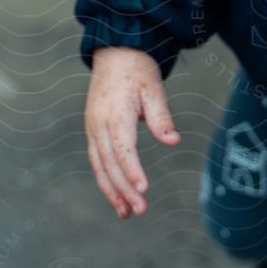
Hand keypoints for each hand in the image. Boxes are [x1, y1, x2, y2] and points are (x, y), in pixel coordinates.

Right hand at [85, 46, 180, 219]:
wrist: (115, 54)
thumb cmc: (138, 72)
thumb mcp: (154, 89)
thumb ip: (162, 117)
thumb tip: (174, 142)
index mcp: (115, 114)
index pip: (123, 148)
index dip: (132, 170)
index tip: (143, 189)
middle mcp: (99, 125)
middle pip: (110, 163)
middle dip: (124, 190)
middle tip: (140, 211)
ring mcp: (93, 129)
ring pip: (100, 166)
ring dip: (112, 191)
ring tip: (126, 213)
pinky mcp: (93, 132)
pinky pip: (97, 161)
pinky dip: (106, 180)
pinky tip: (117, 196)